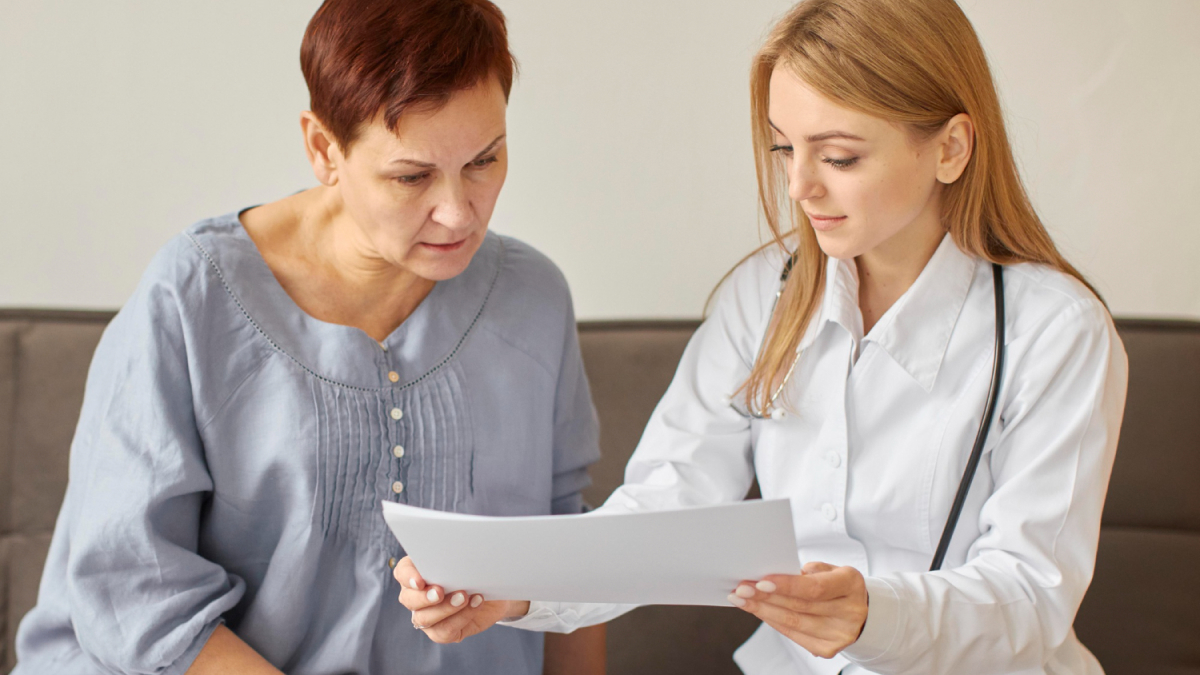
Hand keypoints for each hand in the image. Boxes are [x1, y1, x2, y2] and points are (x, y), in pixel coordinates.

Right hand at [393, 556, 529, 643]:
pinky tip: (474, 604)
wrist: (494, 588)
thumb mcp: (466, 558)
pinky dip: (460, 618)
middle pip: (408, 599)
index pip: (402, 572)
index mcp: (417, 572)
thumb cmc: (474, 569)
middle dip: (424, 597)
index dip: (408, 577)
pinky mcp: (441, 632)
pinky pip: (444, 631)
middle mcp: (416, 596)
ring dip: (445, 608)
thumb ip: (455, 556)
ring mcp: (427, 616)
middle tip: (440, 591)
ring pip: (424, 618)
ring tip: (464, 597)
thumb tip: (457, 554)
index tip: (420, 580)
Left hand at [728, 561, 867, 658]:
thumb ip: (807, 570)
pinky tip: (759, 612)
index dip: (786, 585)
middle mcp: (849, 612)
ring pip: (793, 623)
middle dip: (766, 597)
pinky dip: (772, 622)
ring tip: (742, 600)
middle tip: (742, 589)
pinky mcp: (827, 649)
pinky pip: (793, 635)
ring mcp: (839, 634)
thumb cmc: (838, 585)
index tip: (760, 582)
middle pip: (799, 606)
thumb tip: (776, 572)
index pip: (815, 588)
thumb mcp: (830, 569)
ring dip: (763, 611)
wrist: (860, 611)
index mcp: (851, 584)